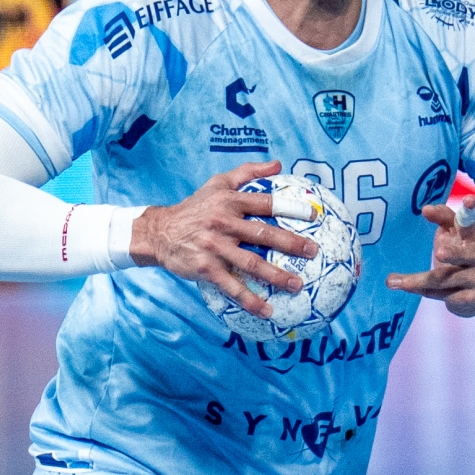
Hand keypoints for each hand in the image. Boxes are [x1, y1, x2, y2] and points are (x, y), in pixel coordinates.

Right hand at [132, 161, 319, 318]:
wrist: (160, 232)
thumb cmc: (195, 207)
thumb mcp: (217, 183)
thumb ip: (247, 172)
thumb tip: (278, 164)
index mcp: (230, 201)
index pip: (265, 203)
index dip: (291, 208)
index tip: (314, 216)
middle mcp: (223, 222)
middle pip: (263, 233)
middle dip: (291, 243)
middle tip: (313, 252)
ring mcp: (215, 247)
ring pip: (251, 263)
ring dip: (276, 276)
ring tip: (297, 285)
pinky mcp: (206, 268)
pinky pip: (231, 286)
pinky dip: (249, 300)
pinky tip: (267, 311)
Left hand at [385, 198, 474, 316]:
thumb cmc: (464, 255)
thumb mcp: (456, 234)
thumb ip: (442, 218)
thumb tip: (425, 209)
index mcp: (474, 236)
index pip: (471, 222)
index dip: (470, 211)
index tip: (468, 200)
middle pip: (466, 255)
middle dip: (453, 254)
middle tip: (439, 252)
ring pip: (443, 279)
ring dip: (416, 281)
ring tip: (392, 281)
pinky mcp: (470, 300)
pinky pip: (441, 296)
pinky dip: (423, 292)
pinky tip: (409, 289)